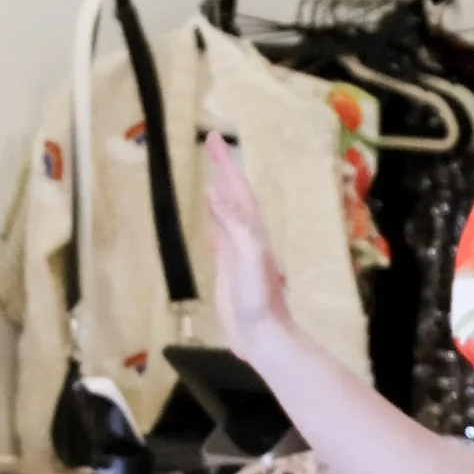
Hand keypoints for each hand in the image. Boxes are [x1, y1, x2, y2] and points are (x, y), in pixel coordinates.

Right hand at [203, 131, 288, 348]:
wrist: (263, 335)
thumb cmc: (260, 298)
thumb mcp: (249, 257)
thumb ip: (234, 224)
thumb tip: (215, 192)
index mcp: (252, 230)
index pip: (236, 188)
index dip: (226, 163)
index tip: (213, 139)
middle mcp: (246, 236)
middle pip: (232, 194)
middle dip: (223, 168)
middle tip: (210, 143)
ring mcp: (237, 252)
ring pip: (227, 212)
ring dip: (219, 191)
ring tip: (211, 173)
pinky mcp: (228, 269)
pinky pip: (220, 236)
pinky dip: (214, 221)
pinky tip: (211, 219)